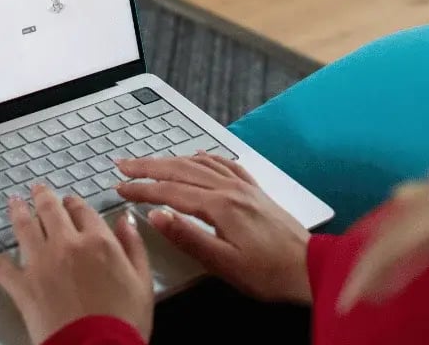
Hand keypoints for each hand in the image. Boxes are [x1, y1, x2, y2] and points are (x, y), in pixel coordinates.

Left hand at [0, 185, 153, 342]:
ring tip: (13, 201)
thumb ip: (134, 246)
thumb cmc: (123, 320)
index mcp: (99, 241)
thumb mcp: (142, 280)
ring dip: (17, 211)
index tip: (71, 201)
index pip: (84, 211)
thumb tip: (126, 221)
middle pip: (52, 210)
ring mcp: (41, 263)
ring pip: (25, 227)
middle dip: (44, 197)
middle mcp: (67, 244)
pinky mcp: (22, 286)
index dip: (75, 203)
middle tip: (38, 189)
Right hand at [116, 153, 311, 303]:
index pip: (170, 192)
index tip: (119, 188)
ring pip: (201, 164)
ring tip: (150, 160)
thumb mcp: (223, 263)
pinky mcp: (254, 191)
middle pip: (182, 170)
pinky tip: (198, 155)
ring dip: (172, 159)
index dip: (142, 189)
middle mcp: (230, 189)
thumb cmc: (267, 272)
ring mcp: (244, 187)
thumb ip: (187, 237)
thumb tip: (155, 215)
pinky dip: (206, 157)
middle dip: (149, 166)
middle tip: (123, 165)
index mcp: (220, 206)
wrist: (309, 267)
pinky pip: (225, 165)